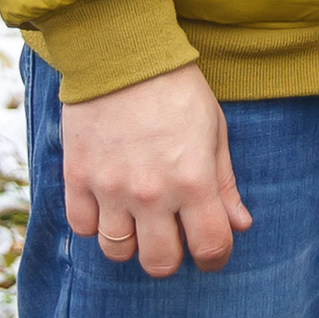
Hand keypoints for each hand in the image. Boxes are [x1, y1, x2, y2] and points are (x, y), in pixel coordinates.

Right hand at [61, 59, 248, 275]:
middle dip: (170, 257)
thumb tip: (240, 224)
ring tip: (136, 219)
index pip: (210, 247)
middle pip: (159, 263)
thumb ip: (225, 183)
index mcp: (193, 181)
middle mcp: (152, 193)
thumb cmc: (176, 88)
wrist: (121, 54)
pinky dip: (95, 224)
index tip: (211, 251)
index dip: (215, 257)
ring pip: (117, 252)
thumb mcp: (214, 130)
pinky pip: (82, 227)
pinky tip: (107, 204)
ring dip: (130, 242)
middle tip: (171, 236)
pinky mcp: (78, 177)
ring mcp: (110, 188)